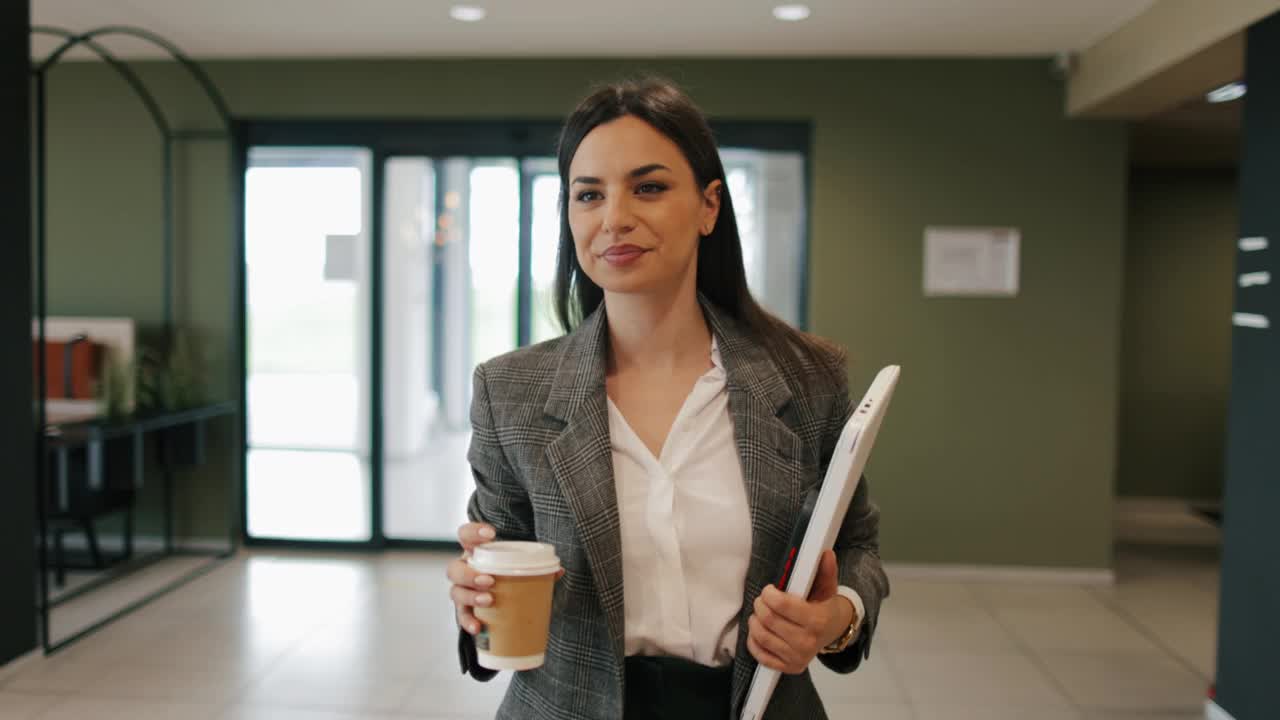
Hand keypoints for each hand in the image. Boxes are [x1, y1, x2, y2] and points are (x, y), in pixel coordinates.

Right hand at [446, 523, 565, 634]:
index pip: (465, 535)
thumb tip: (559, 570)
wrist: (503, 595)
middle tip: (489, 580)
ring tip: (489, 600)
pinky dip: (468, 622)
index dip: (474, 532)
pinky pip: (462, 616)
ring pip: (455, 592)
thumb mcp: (520, 567)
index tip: (492, 534)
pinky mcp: (466, 609)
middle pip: (455, 569)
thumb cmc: (509, 574)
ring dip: (470, 596)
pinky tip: (478, 628)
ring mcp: (463, 590)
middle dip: (469, 574)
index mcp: (476, 553)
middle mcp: (465, 569)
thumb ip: (538, 568)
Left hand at [747, 549, 855, 673]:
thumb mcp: (827, 587)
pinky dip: (754, 642)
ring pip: (762, 636)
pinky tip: (759, 630)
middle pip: (768, 620)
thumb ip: (825, 570)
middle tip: (762, 599)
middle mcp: (807, 642)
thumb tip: (824, 552)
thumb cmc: (825, 606)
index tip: (769, 589)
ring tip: (760, 613)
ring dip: (755, 621)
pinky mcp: (789, 668)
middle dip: (760, 605)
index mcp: (817, 620)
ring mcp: (797, 657)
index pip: (782, 605)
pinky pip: (761, 655)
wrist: (834, 631)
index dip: (769, 594)